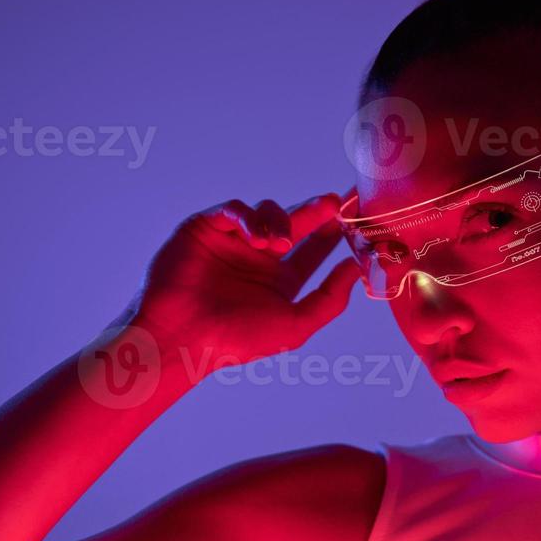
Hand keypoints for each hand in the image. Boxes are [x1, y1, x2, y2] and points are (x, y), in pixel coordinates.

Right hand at [128, 192, 361, 362]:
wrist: (184, 336)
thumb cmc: (236, 340)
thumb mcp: (295, 325)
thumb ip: (329, 298)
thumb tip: (356, 268)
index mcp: (281, 282)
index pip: (315, 249)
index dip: (335, 233)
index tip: (356, 217)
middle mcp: (259, 259)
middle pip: (297, 222)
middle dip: (318, 210)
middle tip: (336, 201)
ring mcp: (233, 242)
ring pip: (267, 211)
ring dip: (281, 222)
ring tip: (281, 244)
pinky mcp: (207, 228)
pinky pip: (234, 210)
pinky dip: (250, 219)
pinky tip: (257, 240)